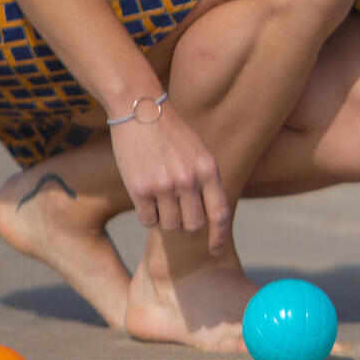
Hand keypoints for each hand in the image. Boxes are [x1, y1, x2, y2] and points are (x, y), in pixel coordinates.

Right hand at [107, 100, 232, 253]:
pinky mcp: (140, 189)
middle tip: (177, 212)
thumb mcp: (199, 151)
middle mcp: (189, 181)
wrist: (140, 109)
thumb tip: (209, 214)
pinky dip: (148, 215)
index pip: (220, 213)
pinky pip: (148, 219)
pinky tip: (146, 197)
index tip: (215, 250)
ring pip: (170, 225)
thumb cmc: (171, 132)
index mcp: (208, 170)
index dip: (218, 236)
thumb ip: (205, 179)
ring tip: (160, 198)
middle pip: (193, 225)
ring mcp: (164, 186)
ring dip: (165, 219)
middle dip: (187, 225)